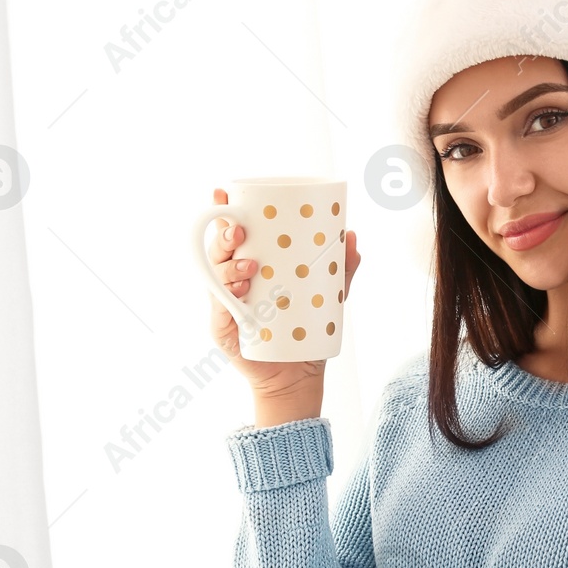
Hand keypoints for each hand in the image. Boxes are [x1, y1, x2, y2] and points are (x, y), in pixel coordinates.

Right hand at [206, 187, 361, 401]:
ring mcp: (225, 305)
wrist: (297, 376)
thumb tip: (353, 237)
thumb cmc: (305, 330)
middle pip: (217, 250)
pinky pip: (219, 309)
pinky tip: (241, 294)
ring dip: (228, 268)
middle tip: (239, 230)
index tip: (224, 192)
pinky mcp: (224, 329)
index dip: (224, 212)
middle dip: (223, 235)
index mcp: (250, 267)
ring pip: (215, 278)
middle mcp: (232, 282)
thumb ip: (340, 269)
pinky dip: (227, 299)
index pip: (232, 234)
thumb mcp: (329, 297)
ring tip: (250, 267)